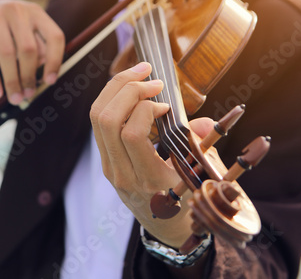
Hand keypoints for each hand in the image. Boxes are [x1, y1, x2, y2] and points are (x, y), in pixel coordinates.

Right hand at [0, 0, 64, 104]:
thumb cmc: (8, 28)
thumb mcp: (26, 32)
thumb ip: (39, 50)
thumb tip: (46, 78)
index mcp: (37, 12)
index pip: (54, 37)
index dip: (55, 61)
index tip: (50, 82)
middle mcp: (18, 10)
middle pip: (29, 49)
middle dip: (29, 76)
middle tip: (28, 95)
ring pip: (8, 54)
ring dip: (12, 81)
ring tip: (15, 98)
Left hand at [90, 62, 214, 247]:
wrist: (164, 226)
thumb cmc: (185, 202)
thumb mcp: (200, 177)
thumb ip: (201, 148)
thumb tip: (203, 121)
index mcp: (147, 179)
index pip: (132, 134)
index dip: (147, 109)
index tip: (166, 105)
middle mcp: (121, 171)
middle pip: (107, 119)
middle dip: (127, 88)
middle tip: (151, 77)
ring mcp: (109, 165)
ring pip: (97, 117)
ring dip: (115, 88)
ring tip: (139, 74)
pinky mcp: (105, 158)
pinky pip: (99, 123)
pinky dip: (112, 100)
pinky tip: (131, 90)